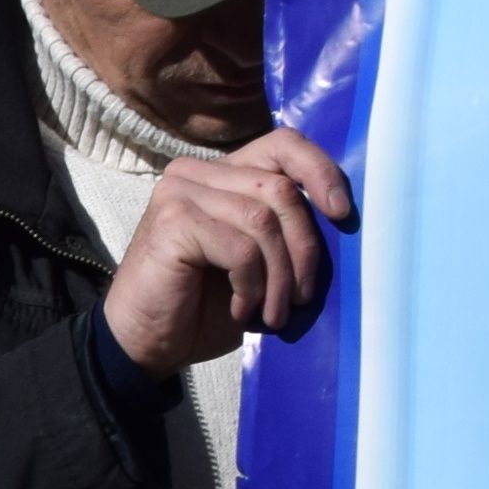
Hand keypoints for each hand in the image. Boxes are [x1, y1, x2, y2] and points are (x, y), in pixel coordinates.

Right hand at [94, 126, 352, 375]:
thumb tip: (342, 213)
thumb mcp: (259, 259)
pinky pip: (240, 248)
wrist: (146, 343)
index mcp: (222, 173)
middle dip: (303, 248)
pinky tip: (240, 310)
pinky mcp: (172, 221)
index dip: (321, 171)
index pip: (283, 144)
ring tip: (274, 313)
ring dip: (280, 276)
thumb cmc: (204, 306)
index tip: (343, 215)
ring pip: (263, 219)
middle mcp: (197, 173)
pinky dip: (251, 286)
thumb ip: (284, 226)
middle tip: (301, 297)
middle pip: (280, 188)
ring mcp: (180, 192)